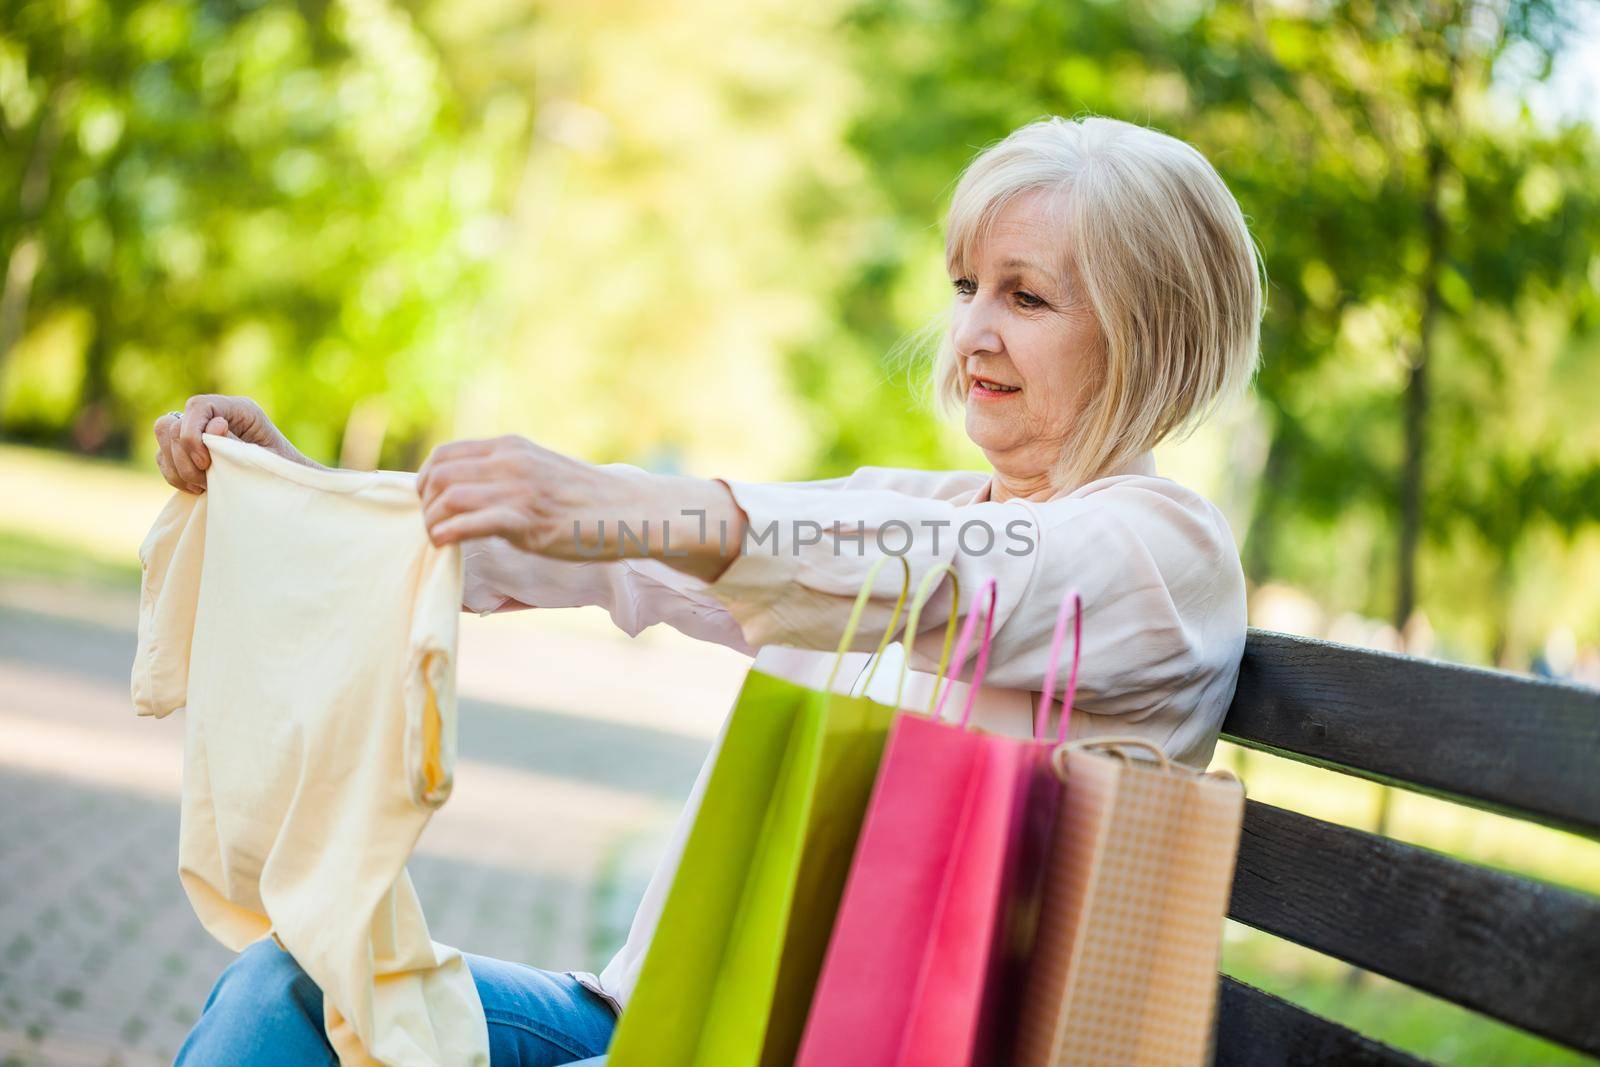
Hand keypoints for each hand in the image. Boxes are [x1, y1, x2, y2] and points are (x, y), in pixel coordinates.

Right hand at [152, 395, 299, 493]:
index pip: (198, 406)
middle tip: (206, 479)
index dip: (193, 435)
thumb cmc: (282, 470)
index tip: (205, 463)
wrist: (287, 486)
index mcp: (238, 409)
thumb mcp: (264, 457)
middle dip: (184, 457)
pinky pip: (163, 458)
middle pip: (172, 424)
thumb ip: (236, 443)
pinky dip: (175, 475)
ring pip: (163, 441)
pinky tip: (198, 488)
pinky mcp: (189, 451)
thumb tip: (215, 425)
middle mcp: (215, 415)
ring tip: (203, 486)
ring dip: (178, 468)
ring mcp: (198, 432)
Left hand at [416, 435, 652, 556]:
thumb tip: (473, 491)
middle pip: (440, 475)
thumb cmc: (586, 498)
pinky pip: (469, 523)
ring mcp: (518, 489)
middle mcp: (509, 462)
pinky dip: (447, 534)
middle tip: (432, 525)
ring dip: (433, 522)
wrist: (628, 510)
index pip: (445, 454)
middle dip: (425, 504)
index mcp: (510, 447)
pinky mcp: (526, 519)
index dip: (424, 480)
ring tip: (438, 538)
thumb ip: (507, 473)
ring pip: (448, 498)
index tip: (428, 502)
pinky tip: (446, 544)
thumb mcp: (540, 469)